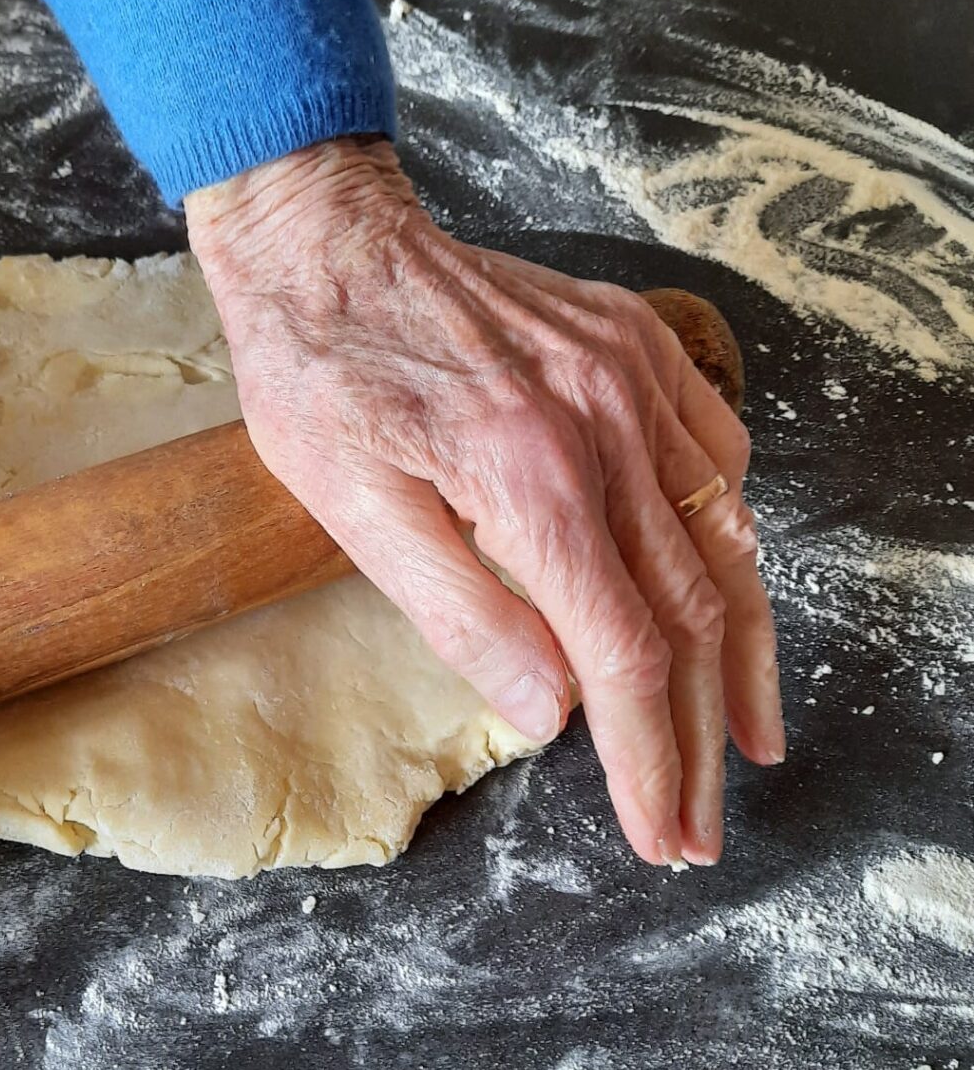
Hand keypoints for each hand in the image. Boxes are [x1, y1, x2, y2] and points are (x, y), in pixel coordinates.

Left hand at [186, 137, 782, 867]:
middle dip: (700, 738)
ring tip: (748, 739)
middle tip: (700, 826)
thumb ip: (459, 611)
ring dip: (745, 656)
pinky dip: (733, 542)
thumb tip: (554, 713)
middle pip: (691, 616)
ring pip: (726, 543)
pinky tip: (728, 598)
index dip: (648, 757)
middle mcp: (606, 425)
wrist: (329, 240)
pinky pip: (719, 458)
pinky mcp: (640, 349)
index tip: (660, 829)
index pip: (624, 653)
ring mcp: (635, 378)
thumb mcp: (350, 507)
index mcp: (529, 475)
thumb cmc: (321, 374)